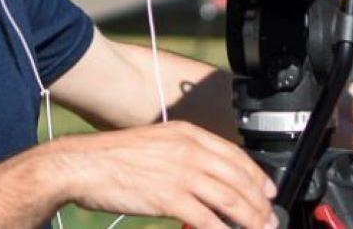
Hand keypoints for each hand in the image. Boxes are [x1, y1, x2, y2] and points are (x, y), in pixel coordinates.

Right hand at [55, 121, 276, 228]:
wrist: (84, 164)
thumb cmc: (113, 157)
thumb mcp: (157, 143)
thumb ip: (183, 155)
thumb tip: (205, 177)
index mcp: (188, 135)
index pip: (235, 155)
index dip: (257, 176)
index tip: (268, 191)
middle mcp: (190, 151)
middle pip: (238, 178)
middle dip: (259, 202)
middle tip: (268, 218)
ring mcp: (181, 174)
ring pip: (229, 198)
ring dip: (249, 218)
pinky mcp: (169, 197)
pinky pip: (205, 218)